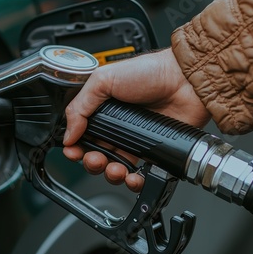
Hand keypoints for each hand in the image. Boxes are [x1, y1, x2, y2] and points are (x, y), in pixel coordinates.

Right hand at [62, 47, 210, 190]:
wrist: (184, 81)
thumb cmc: (149, 72)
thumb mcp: (103, 80)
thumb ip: (80, 106)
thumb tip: (67, 133)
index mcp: (101, 110)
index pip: (81, 134)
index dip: (75, 146)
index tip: (73, 151)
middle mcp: (116, 126)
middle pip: (95, 155)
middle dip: (92, 163)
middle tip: (95, 159)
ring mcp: (134, 140)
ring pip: (114, 167)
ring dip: (110, 174)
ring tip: (115, 169)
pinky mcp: (152, 151)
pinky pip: (139, 173)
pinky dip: (133, 181)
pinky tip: (132, 177)